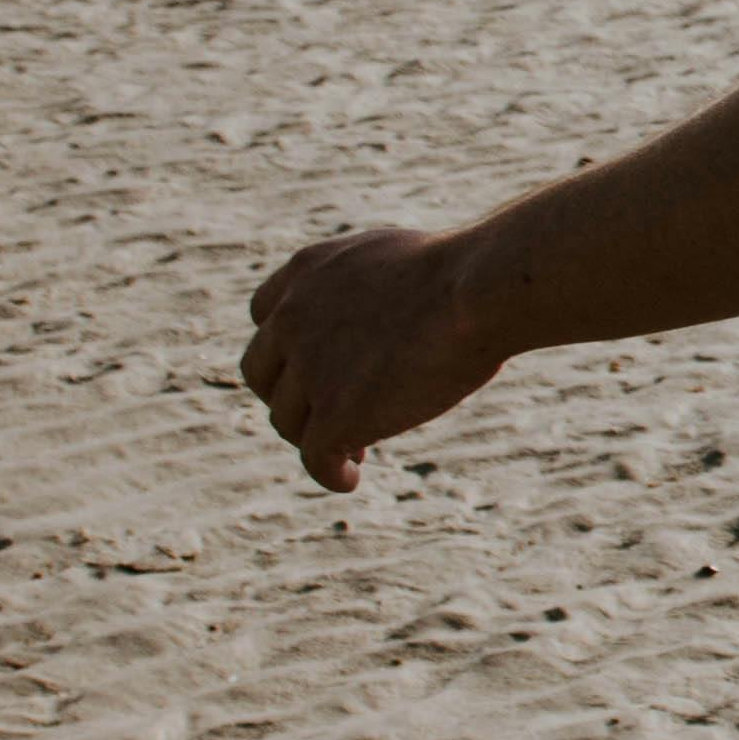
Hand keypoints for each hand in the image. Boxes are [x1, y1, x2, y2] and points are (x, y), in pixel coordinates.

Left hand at [242, 227, 502, 492]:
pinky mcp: (335, 414)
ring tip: (355, 451)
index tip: (317, 366)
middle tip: (330, 412)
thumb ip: (366, 286)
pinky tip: (348, 479)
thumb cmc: (463, 274)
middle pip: (262, 373)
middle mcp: (293, 318)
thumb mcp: (394, 260)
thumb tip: (387, 312)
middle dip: (290, 396)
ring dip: (315, 437)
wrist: (476, 292)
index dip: (286, 346)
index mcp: (307, 272)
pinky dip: (329, 473)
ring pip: (287, 420)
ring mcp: (309, 368)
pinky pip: (315, 457)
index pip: (265, 315)